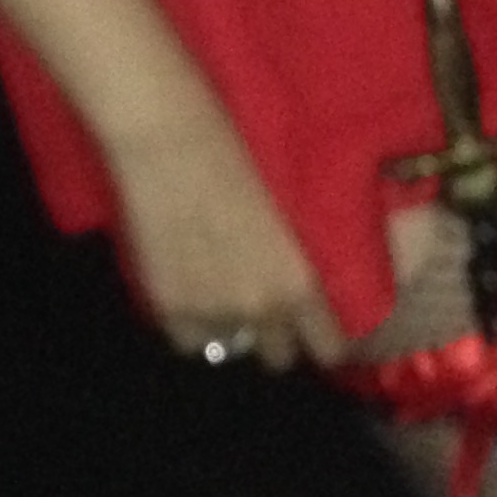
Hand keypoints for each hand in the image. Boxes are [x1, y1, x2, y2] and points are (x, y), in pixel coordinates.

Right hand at [107, 102, 346, 373]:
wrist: (168, 139)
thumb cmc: (238, 149)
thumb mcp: (289, 209)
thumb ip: (297, 258)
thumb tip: (304, 286)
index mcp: (301, 281)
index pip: (328, 347)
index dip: (322, 339)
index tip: (314, 328)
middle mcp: (262, 308)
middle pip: (278, 356)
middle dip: (274, 335)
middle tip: (261, 303)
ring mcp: (212, 312)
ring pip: (230, 349)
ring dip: (229, 329)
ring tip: (217, 292)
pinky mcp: (168, 308)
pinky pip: (188, 341)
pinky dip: (189, 324)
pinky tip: (185, 289)